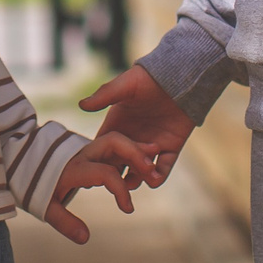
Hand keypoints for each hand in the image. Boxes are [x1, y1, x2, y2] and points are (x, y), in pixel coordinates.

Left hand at [43, 131, 155, 243]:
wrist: (22, 161)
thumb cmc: (35, 186)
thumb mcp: (46, 206)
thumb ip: (65, 222)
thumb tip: (85, 238)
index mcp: (73, 168)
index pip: (104, 174)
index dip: (120, 190)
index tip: (128, 209)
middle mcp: (83, 153)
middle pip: (113, 142)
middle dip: (135, 153)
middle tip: (152, 169)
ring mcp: (88, 148)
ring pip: (116, 140)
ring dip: (136, 148)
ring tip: (156, 153)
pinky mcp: (91, 148)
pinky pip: (113, 145)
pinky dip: (130, 149)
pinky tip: (145, 157)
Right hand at [80, 65, 195, 186]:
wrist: (181, 78)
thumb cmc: (149, 78)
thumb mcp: (125, 85)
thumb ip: (105, 95)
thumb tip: (82, 105)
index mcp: (118, 124)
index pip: (104, 147)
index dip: (98, 160)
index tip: (93, 173)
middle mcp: (133, 137)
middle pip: (122, 163)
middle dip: (118, 175)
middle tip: (115, 185)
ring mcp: (152, 144)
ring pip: (142, 169)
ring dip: (139, 178)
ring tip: (135, 183)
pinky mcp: (171, 147)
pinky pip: (164, 167)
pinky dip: (160, 176)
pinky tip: (155, 179)